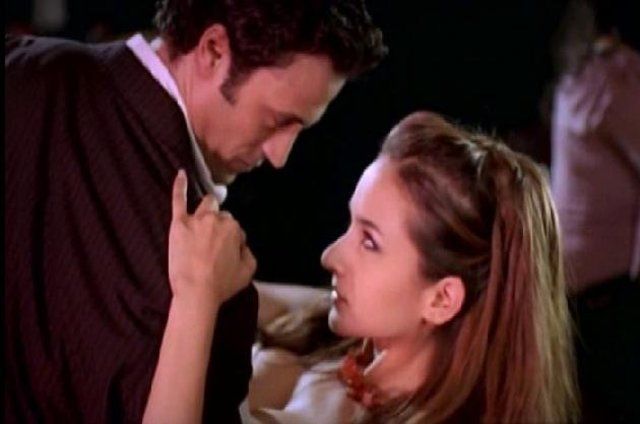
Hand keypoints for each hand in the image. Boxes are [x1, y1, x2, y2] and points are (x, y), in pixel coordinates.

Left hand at [168, 170, 255, 310]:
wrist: (196, 292)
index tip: (226, 251)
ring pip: (205, 205)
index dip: (231, 239)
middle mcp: (216, 219)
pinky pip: (178, 199)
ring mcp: (196, 220)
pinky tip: (180, 173)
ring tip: (205, 217)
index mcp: (234, 228)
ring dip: (208, 208)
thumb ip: (248, 252)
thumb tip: (242, 244)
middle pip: (221, 215)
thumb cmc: (223, 284)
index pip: (234, 227)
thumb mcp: (248, 270)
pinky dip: (180, 186)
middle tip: (213, 241)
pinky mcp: (179, 224)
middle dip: (220, 225)